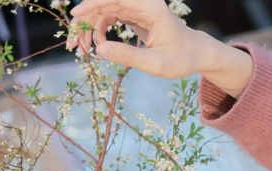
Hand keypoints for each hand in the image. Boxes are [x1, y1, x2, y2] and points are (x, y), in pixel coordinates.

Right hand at [65, 0, 252, 94]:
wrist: (195, 54)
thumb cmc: (181, 58)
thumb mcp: (156, 63)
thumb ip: (128, 56)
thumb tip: (99, 49)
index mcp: (150, 7)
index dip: (93, 4)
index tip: (75, 15)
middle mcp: (142, 3)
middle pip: (104, 3)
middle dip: (85, 22)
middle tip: (75, 46)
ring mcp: (136, 8)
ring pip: (103, 10)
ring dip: (89, 27)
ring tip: (83, 49)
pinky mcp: (133, 14)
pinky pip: (108, 16)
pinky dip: (98, 29)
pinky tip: (95, 44)